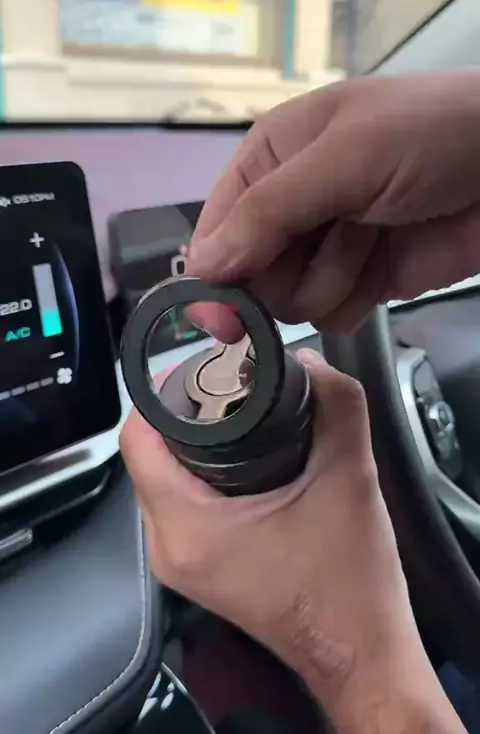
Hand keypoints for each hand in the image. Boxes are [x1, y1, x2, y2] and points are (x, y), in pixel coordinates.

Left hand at [120, 349, 458, 730]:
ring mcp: (178, 564)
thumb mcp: (350, 476)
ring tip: (230, 419)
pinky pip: (176, 508)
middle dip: (178, 416)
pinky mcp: (196, 571)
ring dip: (187, 448)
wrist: (359, 651)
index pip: (138, 439)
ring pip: (160, 483)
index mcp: (188, 526)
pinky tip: (235, 462)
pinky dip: (196, 479)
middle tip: (221, 388)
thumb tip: (308, 363)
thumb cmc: (350, 580)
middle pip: (146, 458)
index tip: (197, 371)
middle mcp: (168, 548)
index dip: (161, 393)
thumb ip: (336, 404)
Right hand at [187, 72, 479, 334]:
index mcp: (271, 157)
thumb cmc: (431, 136)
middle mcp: (290, 204)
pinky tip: (382, 267)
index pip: (217, 226)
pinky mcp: (361, 281)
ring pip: (287, 300)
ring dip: (330, 280)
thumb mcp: (345, 157)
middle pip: (249, 272)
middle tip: (333, 241)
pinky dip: (353, 301)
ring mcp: (326, 246)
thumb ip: (270, 211)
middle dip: (287, 270)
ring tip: (370, 239)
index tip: (223, 314)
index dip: (216, 269)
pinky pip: (327, 316)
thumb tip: (201, 266)